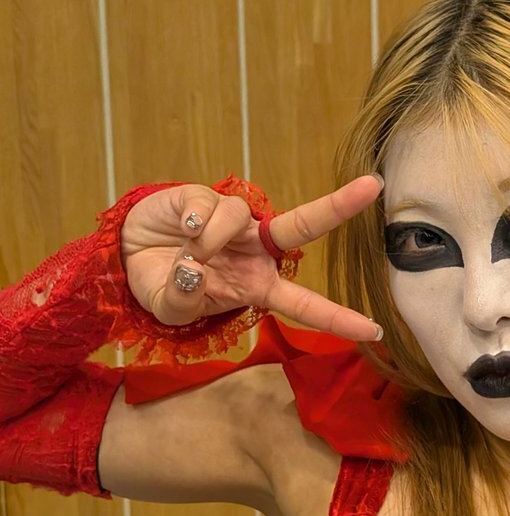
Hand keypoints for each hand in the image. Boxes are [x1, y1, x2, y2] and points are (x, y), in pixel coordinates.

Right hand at [120, 176, 384, 340]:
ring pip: (238, 216)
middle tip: (372, 186)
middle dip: (338, 206)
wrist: (127, 255)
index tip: (375, 330)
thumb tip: (193, 272)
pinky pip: (209, 203)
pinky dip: (193, 219)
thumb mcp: (172, 308)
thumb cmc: (162, 286)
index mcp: (258, 287)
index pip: (306, 305)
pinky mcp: (206, 197)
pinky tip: (182, 229)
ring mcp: (235, 222)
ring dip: (209, 239)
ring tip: (187, 253)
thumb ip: (183, 302)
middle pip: (305, 226)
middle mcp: (257, 250)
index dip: (338, 318)